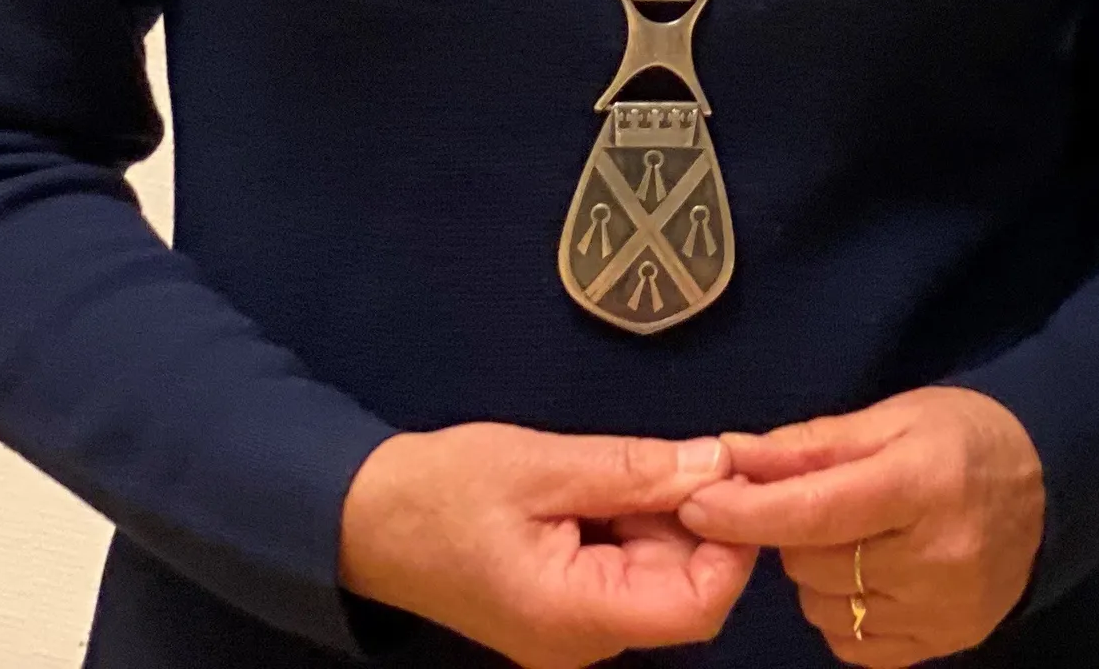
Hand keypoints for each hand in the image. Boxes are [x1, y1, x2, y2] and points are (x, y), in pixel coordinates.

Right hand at [337, 423, 753, 668]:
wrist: (366, 520)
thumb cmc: (445, 491)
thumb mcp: (544, 466)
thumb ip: (637, 472)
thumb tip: (720, 464)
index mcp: (574, 617)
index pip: (698, 605)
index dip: (731, 543)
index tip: (724, 474)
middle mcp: (583, 644)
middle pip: (688, 590)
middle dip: (696, 520)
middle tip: (674, 454)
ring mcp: (575, 633)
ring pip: (664, 577)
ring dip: (665, 519)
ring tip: (624, 469)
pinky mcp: (569, 610)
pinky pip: (631, 572)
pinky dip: (637, 527)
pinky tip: (608, 490)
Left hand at [678, 386, 1045, 664]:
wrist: (1052, 482)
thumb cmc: (964, 436)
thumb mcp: (893, 418)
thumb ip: (809, 444)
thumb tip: (728, 457)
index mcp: (923, 484)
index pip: (815, 512)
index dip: (746, 513)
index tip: (694, 502)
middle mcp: (935, 557)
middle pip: (812, 562)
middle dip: (794, 531)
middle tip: (823, 501)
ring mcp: (941, 610)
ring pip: (824, 606)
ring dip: (818, 574)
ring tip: (857, 538)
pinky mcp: (942, 643)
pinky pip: (851, 642)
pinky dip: (843, 610)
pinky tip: (871, 575)